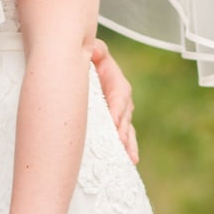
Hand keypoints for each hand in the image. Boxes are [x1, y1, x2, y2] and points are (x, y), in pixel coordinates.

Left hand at [91, 39, 137, 163]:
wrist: (83, 72)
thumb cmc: (87, 61)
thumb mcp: (93, 51)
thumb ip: (96, 50)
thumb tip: (94, 51)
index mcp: (117, 83)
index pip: (121, 96)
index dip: (118, 109)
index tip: (114, 121)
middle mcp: (121, 100)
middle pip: (125, 117)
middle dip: (123, 131)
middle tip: (121, 143)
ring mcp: (119, 115)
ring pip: (126, 131)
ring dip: (128, 145)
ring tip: (130, 158)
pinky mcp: (113, 127)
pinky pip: (122, 139)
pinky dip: (126, 150)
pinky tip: (129, 162)